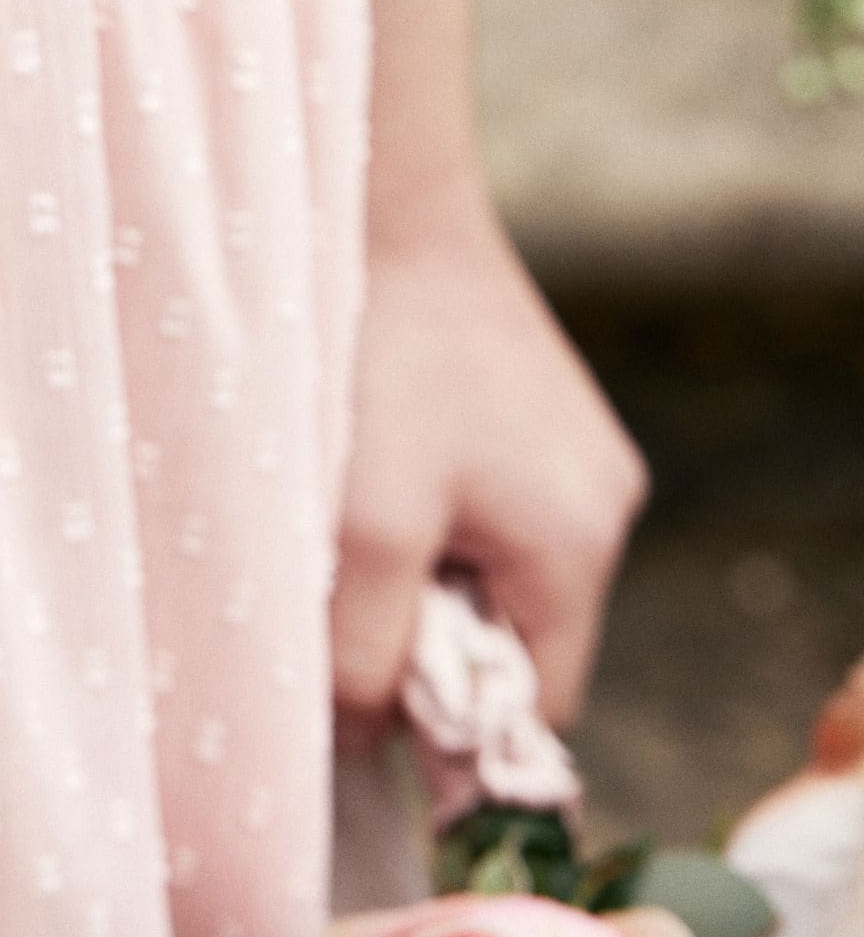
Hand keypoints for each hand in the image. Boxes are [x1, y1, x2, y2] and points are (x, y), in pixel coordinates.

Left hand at [332, 199, 648, 732]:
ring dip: (413, 565)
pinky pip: (480, 499)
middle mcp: (600, 498)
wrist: (375, 195)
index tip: (362, 708)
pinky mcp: (527, 400)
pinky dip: (419, 505)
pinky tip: (363, 458)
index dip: (450, 731)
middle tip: (336, 594)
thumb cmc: (374, 358)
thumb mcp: (363, 527)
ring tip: (345, 510)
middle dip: (424, 638)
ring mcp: (570, 445)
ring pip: (488, 564)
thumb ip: (365, 654)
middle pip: (514, 634)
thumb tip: (362, 740)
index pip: (537, 705)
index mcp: (579, 544)